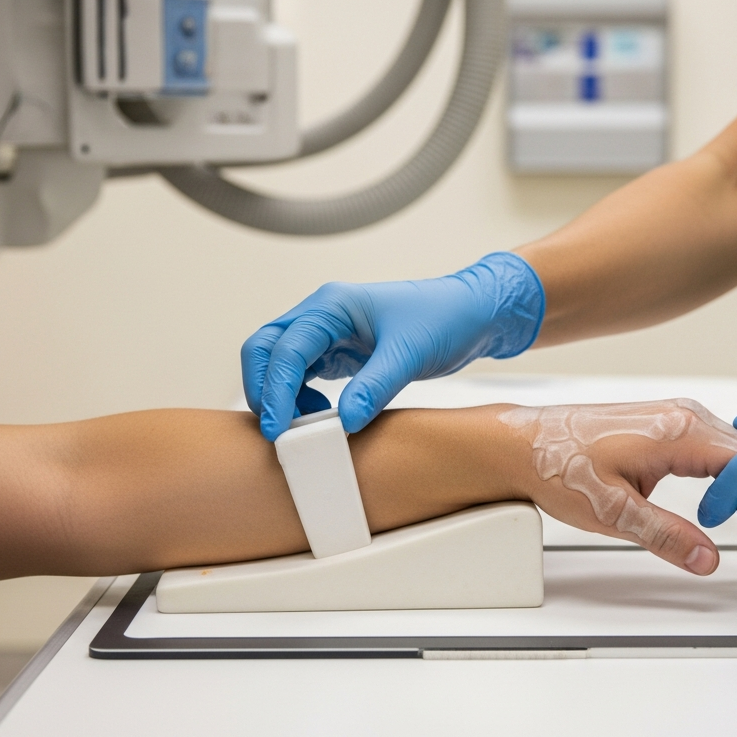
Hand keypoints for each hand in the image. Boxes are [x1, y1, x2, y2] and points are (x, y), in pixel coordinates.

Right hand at [243, 253, 544, 439]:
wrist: (473, 314)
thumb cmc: (445, 318)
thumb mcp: (410, 354)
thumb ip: (375, 386)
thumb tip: (345, 423)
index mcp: (332, 305)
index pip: (285, 348)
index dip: (274, 388)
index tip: (277, 427)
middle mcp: (322, 315)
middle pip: (265, 349)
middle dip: (262, 389)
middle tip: (275, 430)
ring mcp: (328, 334)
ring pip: (280, 364)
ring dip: (279, 396)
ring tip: (302, 428)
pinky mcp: (339, 353)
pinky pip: (302, 376)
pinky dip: (299, 399)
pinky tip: (321, 418)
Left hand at [502, 399, 736, 574]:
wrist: (526, 446)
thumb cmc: (560, 467)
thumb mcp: (615, 513)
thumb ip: (667, 536)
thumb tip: (707, 558)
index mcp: (679, 431)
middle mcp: (684, 416)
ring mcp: (676, 416)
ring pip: (735, 449)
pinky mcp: (667, 424)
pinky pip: (715, 446)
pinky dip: (731, 473)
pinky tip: (733, 499)